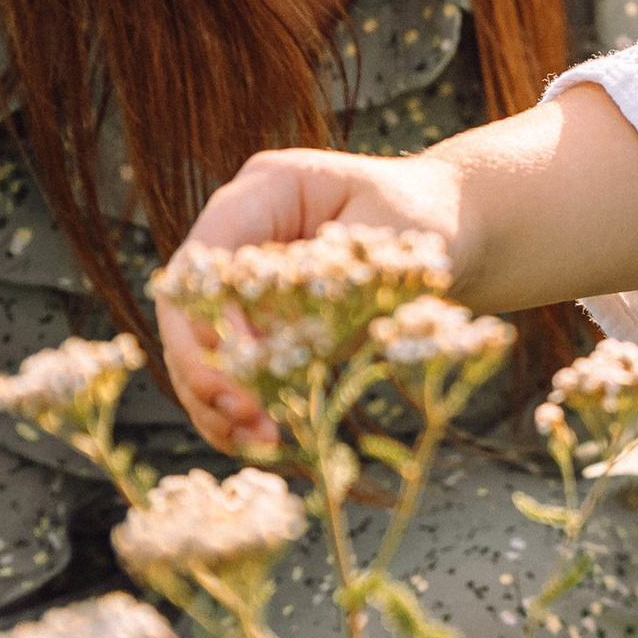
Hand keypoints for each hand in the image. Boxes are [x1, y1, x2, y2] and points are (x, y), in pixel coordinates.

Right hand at [161, 90, 637, 455]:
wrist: (450, 230)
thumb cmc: (427, 218)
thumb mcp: (398, 232)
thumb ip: (340, 270)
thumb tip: (283, 323)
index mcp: (263, 192)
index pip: (203, 258)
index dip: (205, 314)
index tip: (239, 364)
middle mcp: (238, 238)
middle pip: (187, 310)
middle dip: (205, 368)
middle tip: (246, 415)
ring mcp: (242, 286)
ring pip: (199, 352)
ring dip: (218, 402)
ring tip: (261, 443)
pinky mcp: (259, 328)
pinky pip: (231, 375)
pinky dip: (239, 412)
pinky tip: (263, 444)